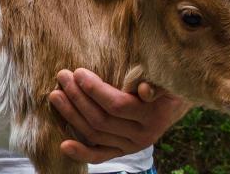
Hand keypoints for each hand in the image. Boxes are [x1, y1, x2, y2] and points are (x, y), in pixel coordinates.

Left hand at [49, 68, 190, 163]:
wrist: (173, 103)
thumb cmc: (166, 84)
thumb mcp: (167, 79)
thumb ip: (157, 83)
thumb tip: (144, 90)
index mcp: (153, 116)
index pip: (117, 105)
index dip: (95, 90)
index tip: (78, 72)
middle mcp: (142, 136)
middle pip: (101, 120)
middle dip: (77, 98)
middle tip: (62, 77)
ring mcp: (130, 147)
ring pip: (95, 135)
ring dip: (72, 116)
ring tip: (56, 96)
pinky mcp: (122, 152)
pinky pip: (99, 156)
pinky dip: (81, 152)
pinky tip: (64, 144)